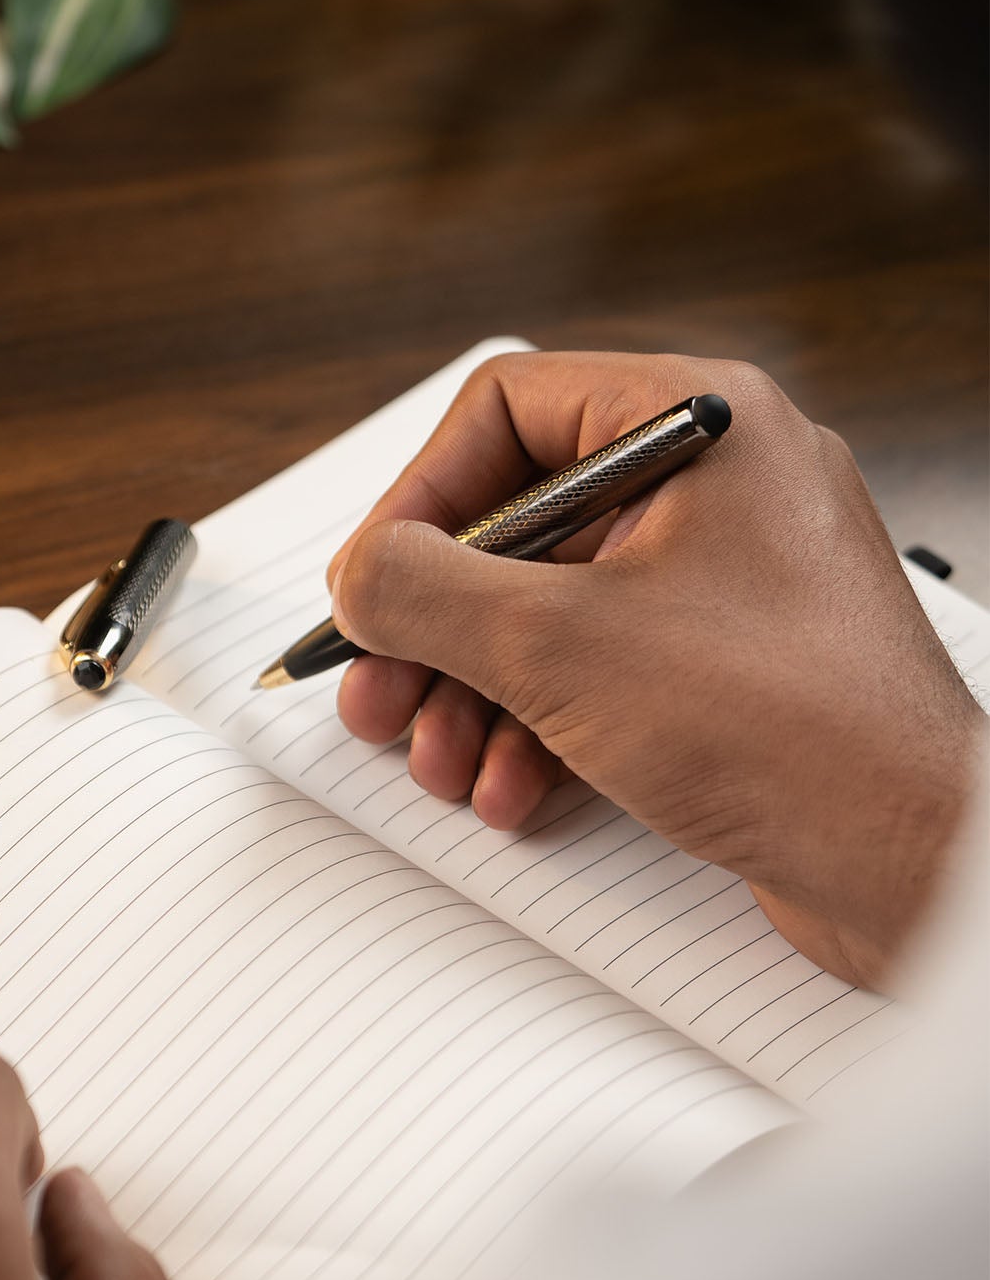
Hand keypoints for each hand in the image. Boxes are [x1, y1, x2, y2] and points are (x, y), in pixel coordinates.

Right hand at [328, 351, 982, 989]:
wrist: (919, 867)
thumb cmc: (790, 730)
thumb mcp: (559, 645)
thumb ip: (427, 593)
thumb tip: (359, 575)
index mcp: (698, 426)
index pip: (506, 411)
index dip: (417, 498)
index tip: (371, 580)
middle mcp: (714, 488)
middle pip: (517, 526)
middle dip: (434, 626)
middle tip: (377, 688)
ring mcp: (722, 581)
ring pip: (548, 611)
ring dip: (473, 693)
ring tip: (438, 761)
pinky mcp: (722, 667)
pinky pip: (598, 671)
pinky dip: (538, 728)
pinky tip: (511, 789)